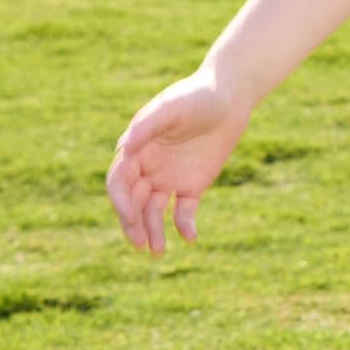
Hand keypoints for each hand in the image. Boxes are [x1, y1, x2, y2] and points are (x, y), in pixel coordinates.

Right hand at [105, 66, 252, 254]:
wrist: (230, 98)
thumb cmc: (196, 97)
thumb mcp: (172, 108)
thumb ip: (148, 125)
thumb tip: (123, 147)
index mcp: (137, 150)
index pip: (119, 183)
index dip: (121, 202)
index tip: (130, 218)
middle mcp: (148, 167)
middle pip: (133, 202)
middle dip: (133, 224)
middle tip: (140, 245)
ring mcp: (169, 178)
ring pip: (154, 212)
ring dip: (154, 231)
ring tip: (158, 252)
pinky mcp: (193, 186)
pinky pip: (184, 212)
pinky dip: (184, 226)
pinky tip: (190, 238)